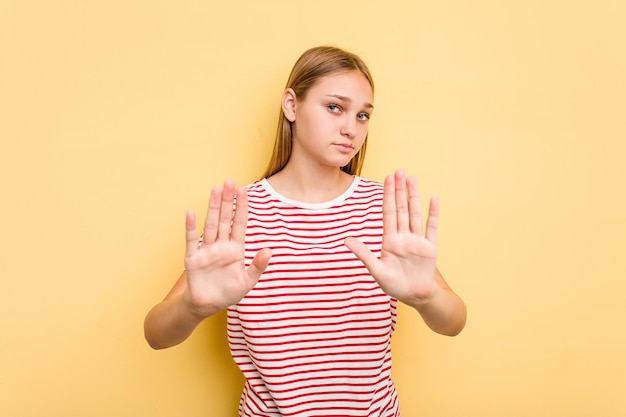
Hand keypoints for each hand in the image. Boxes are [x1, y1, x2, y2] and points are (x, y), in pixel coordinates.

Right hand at [183, 180, 270, 315]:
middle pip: (225, 219)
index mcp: (236, 249)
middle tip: (229, 182)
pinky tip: (190, 213)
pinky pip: (192, 240)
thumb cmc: (228, 292)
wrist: (207, 305)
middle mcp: (221, 245)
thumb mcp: (247, 282)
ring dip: (213, 208)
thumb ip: (258, 266)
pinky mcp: (193, 258)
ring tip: (215, 190)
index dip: (241, 207)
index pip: (239, 223)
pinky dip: (190, 227)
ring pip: (211, 224)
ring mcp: (207, 250)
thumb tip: (269, 251)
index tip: (244, 190)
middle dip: (227, 201)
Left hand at [345, 170, 437, 306]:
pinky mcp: (430, 247)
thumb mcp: (376, 270)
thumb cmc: (394, 285)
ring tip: (412, 179)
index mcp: (389, 240)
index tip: (387, 179)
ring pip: (415, 214)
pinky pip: (431, 228)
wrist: (415, 296)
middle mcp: (403, 236)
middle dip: (399, 190)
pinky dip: (433, 214)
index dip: (388, 196)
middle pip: (401, 208)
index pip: (388, 213)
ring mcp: (417, 240)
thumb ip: (363, 254)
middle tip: (398, 171)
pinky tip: (433, 200)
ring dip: (413, 197)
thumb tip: (346, 240)